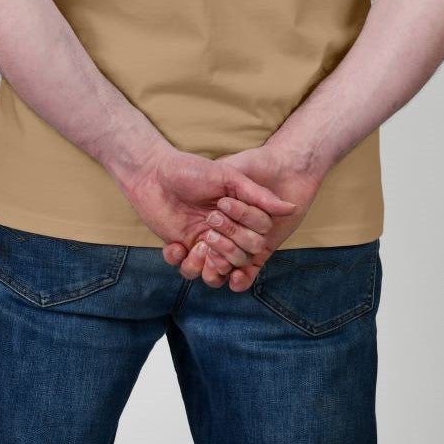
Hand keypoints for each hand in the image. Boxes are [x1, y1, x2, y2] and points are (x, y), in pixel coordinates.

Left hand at [118, 145, 296, 288]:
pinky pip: (188, 270)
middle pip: (240, 260)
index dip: (244, 229)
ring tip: (198, 245)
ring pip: (216, 274)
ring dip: (208, 265)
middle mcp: (225, 234)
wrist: (152, 173)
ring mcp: (203, 243)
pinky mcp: (182, 249)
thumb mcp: (228, 177)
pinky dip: (182, 262)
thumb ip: (258, 195)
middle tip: (208, 221)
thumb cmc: (191, 170)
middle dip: (227, 247)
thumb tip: (291, 208)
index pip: (256, 239)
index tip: (222, 206)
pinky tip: (175, 245)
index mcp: (240, 217)